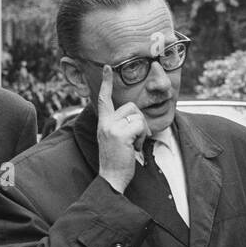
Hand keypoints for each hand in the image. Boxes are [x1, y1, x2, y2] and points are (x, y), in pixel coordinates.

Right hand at [96, 65, 147, 192]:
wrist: (111, 178)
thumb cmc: (116, 161)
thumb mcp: (114, 139)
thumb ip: (120, 126)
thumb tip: (135, 116)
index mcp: (103, 123)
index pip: (103, 99)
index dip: (106, 83)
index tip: (107, 68)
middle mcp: (105, 123)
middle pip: (130, 106)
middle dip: (139, 121)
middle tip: (135, 138)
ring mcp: (111, 128)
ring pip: (137, 116)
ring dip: (141, 131)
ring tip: (133, 144)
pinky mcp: (120, 134)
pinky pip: (140, 126)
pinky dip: (142, 137)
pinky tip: (134, 148)